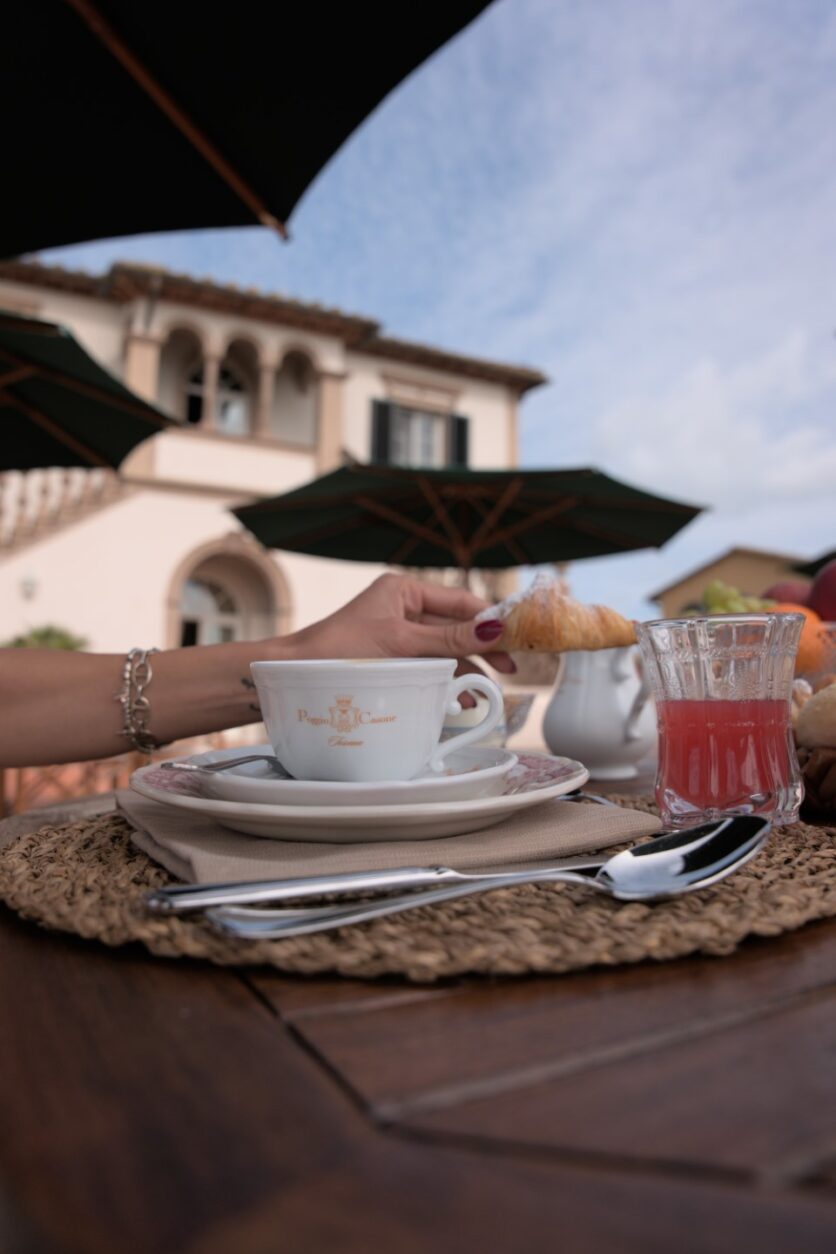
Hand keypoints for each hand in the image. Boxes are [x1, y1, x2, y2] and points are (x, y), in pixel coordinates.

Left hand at [285, 573, 512, 673]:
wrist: (295, 675)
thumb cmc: (338, 650)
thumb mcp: (400, 643)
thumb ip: (448, 639)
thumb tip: (495, 629)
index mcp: (403, 591)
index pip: (459, 602)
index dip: (489, 620)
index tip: (516, 637)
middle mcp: (403, 609)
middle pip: (455, 628)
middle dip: (482, 649)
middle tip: (509, 670)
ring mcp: (398, 636)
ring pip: (444, 651)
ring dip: (465, 671)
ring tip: (484, 693)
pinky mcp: (393, 661)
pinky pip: (428, 668)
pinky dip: (445, 683)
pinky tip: (458, 700)